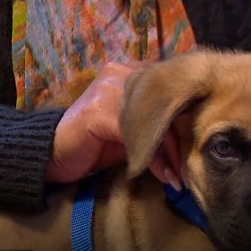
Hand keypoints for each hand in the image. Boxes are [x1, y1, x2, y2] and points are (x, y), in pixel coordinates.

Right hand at [46, 61, 184, 185]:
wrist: (54, 154)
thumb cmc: (97, 144)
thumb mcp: (135, 132)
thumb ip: (160, 127)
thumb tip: (195, 142)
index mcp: (135, 73)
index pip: (174, 95)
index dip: (188, 125)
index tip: (196, 153)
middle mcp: (124, 74)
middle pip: (168, 107)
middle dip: (181, 143)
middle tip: (189, 171)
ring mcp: (110, 89)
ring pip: (156, 121)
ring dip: (170, 155)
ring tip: (178, 177)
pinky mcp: (100, 110)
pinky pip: (137, 135)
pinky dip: (151, 158)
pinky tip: (161, 175)